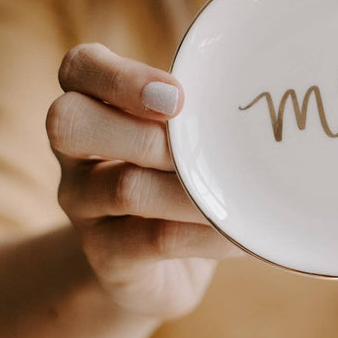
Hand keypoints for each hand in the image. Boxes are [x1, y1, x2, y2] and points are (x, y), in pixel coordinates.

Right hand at [46, 42, 244, 320]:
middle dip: (141, 131)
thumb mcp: (185, 132)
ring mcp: (82, 206)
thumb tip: (268, 91)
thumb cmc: (181, 175)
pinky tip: (239, 231)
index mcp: (91, 103)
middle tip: (197, 145)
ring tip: (236, 192)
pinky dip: (207, 233)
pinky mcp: (107, 256)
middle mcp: (74, 153)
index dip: (120, 77)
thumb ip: (201, 107)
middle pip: (69, 122)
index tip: (178, 96)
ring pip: (125, 187)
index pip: (80, 68)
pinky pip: (156, 240)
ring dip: (191, 189)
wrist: (159, 269)